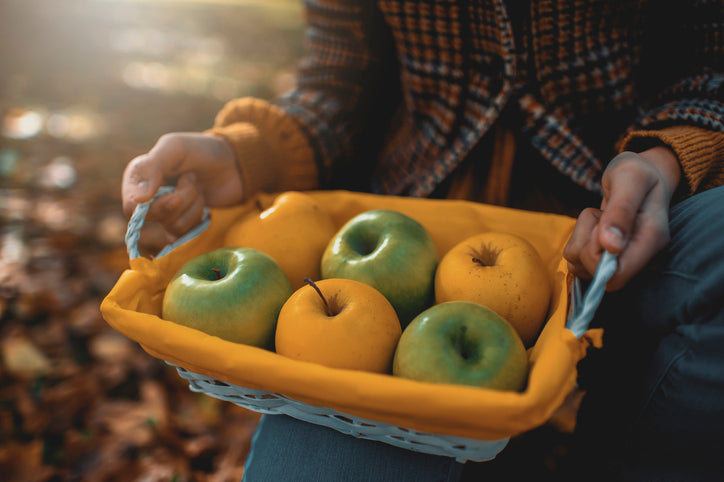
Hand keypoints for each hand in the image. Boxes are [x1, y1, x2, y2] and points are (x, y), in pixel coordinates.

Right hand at [122, 132, 242, 237]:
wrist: (233, 163)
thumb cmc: (201, 150)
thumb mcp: (175, 148)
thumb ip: (153, 168)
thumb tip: (138, 200)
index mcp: (138, 176)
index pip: (131, 207)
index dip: (152, 207)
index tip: (174, 196)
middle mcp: (148, 197)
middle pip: (155, 218)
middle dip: (181, 198)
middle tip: (192, 178)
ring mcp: (166, 211)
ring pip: (173, 225)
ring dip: (193, 204)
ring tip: (199, 186)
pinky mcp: (182, 222)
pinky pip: (186, 233)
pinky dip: (199, 216)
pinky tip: (202, 200)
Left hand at [563, 146, 680, 290]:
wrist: (636, 175)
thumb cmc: (635, 173)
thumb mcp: (630, 179)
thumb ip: (621, 211)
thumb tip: (611, 247)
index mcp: (652, 239)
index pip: (617, 276)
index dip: (597, 257)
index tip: (600, 227)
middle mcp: (639, 256)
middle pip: (597, 275)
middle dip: (586, 244)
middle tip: (598, 217)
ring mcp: (621, 259)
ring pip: (581, 267)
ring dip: (579, 238)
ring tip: (598, 217)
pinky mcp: (604, 257)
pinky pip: (576, 259)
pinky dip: (577, 240)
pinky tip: (594, 225)